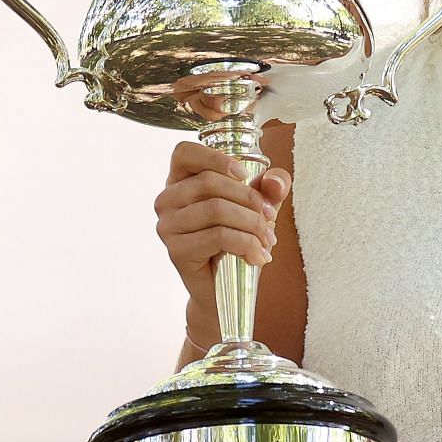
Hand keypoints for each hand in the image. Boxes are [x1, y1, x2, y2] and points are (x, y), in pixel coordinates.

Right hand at [153, 141, 288, 316]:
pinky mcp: (176, 251)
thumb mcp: (257, 207)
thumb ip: (270, 188)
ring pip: (216, 209)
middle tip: (271, 219)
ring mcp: (167, 226)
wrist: (224, 288)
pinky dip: (247, 244)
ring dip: (252, 224)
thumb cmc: (236, 240)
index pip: (183, 153)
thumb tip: (275, 181)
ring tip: (267, 241)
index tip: (244, 175)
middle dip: (250, 199)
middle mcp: (166, 200)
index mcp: (180, 182)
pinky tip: (258, 256)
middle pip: (209, 182)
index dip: (216, 158)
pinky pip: (218, 236)